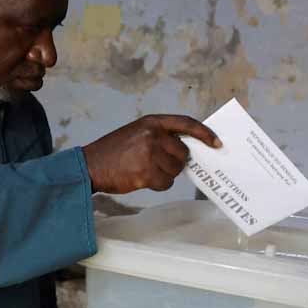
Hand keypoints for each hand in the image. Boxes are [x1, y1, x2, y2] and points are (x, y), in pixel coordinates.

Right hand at [83, 115, 220, 195]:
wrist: (90, 165)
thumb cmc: (114, 151)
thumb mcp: (137, 133)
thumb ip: (160, 136)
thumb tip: (187, 151)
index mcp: (152, 122)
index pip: (186, 124)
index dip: (204, 134)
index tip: (216, 143)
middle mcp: (153, 135)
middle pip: (183, 153)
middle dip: (176, 162)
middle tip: (158, 164)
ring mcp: (150, 154)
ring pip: (175, 170)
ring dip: (165, 175)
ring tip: (145, 170)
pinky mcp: (146, 173)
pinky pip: (166, 183)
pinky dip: (158, 185)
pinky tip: (143, 179)